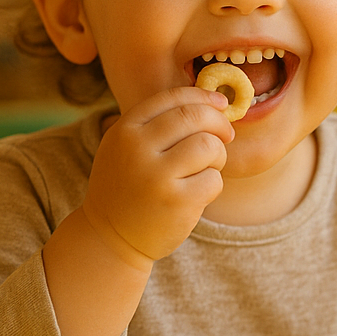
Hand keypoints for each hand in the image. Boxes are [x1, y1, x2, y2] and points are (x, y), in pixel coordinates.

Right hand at [80, 86, 234, 268]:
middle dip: (219, 123)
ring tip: (206, 169)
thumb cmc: (128, 188)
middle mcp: (137, 148)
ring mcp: (156, 175)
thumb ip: (158, 125)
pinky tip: (198, 194)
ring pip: (209, 146)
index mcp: (125, 130)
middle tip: (226, 136)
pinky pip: (214, 179)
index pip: (172, 99)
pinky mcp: (176, 201)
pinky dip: (213, 185)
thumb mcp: (127, 148)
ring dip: (217, 156)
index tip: (220, 103)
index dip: (203, 97)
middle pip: (194, 117)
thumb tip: (214, 103)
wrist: (109, 238)